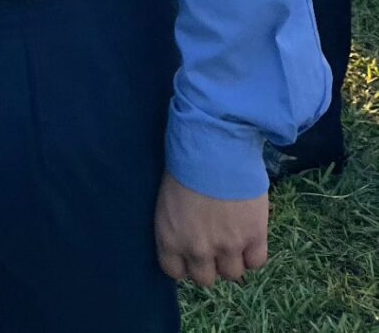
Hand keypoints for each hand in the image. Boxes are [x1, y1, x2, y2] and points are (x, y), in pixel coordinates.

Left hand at [155, 172, 268, 286]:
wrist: (213, 147)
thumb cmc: (184, 163)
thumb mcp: (168, 198)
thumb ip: (177, 224)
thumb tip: (187, 236)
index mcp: (169, 236)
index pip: (174, 271)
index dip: (183, 263)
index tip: (188, 252)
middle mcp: (196, 248)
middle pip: (204, 279)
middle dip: (208, 264)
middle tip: (212, 244)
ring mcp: (227, 246)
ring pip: (232, 274)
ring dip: (231, 259)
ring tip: (231, 237)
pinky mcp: (254, 237)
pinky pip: (256, 262)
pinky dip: (253, 253)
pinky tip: (248, 235)